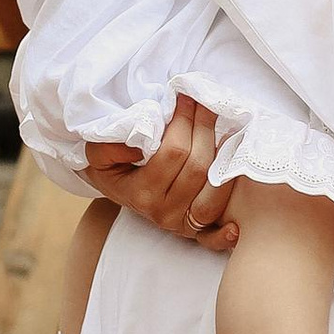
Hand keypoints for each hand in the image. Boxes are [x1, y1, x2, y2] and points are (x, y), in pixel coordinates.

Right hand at [84, 99, 236, 249]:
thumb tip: (145, 136)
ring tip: (229, 132)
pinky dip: (223, 235)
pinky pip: (211, 236)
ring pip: (212, 196)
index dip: (185, 121)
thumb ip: (113, 145)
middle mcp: (163, 212)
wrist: (113, 186)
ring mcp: (180, 224)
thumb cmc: (110, 164)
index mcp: (141, 193)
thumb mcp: (99, 152)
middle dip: (205, 129)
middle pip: (198, 169)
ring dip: (225, 163)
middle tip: (207, 104)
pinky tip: (234, 227)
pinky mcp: (192, 230)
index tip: (187, 97)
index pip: (174, 153)